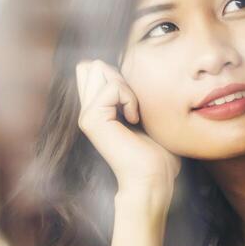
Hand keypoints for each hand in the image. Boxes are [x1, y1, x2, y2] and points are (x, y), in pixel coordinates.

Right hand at [75, 60, 180, 196]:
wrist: (153, 179)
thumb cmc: (158, 154)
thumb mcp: (144, 114)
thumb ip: (131, 94)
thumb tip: (133, 70)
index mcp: (97, 110)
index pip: (91, 69)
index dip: (115, 73)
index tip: (134, 100)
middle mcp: (87, 111)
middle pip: (90, 66)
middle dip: (116, 74)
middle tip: (132, 102)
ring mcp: (87, 115)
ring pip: (96, 68)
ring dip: (123, 84)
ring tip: (133, 110)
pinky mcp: (91, 119)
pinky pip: (112, 87)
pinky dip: (129, 98)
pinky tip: (134, 119)